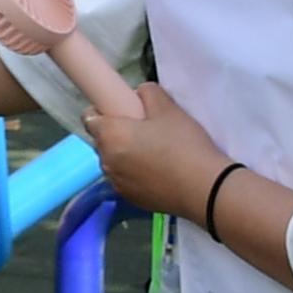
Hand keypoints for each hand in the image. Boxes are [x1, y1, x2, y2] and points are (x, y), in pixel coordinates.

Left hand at [86, 80, 224, 219]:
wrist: (204, 189)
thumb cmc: (183, 144)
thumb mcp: (168, 108)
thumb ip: (147, 93)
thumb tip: (138, 94)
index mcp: (110, 135)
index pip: (88, 117)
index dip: (102, 110)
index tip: (120, 110)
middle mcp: (105, 161)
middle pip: (101, 141)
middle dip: (115, 134)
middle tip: (143, 129)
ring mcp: (116, 183)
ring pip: (113, 161)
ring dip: (123, 155)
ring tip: (152, 152)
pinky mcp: (129, 199)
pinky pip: (124, 179)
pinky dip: (133, 173)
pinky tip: (157, 172)